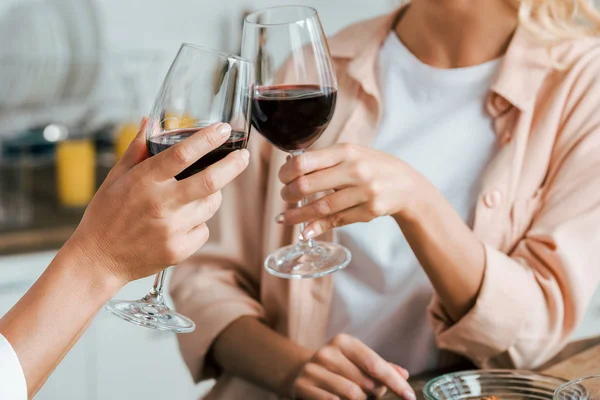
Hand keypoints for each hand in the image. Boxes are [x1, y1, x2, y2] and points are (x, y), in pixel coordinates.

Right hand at [65, 120, 248, 283]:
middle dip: (233, 165)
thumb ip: (137, 149)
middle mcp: (160, 204)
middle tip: (243, 155)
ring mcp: (171, 230)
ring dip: (213, 195)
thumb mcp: (115, 178)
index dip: (207, 139)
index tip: (223, 129)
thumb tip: (152, 121)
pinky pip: (204, 229)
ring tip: (199, 192)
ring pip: (210, 205)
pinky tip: (182, 222)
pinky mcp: (179, 250)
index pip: (182, 154)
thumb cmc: (106, 216)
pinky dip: (199, 222)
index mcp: (144, 182)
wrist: (98, 260)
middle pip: (209, 181)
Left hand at [277, 143, 428, 238]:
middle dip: (289, 194)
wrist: (406, 184)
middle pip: (308, 185)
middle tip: (284, 197)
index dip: (287, 172)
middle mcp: (355, 170)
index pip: (305, 162)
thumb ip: (323, 159)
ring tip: (284, 219)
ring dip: (298, 215)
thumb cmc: (372, 166)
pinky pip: (336, 220)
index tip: (282, 178)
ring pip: (320, 207)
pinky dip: (317, 227)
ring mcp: (363, 192)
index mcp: (345, 151)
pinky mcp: (369, 211)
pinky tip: (304, 231)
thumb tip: (289, 165)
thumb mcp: (350, 154)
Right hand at [292, 334, 413, 399]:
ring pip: (352, 395)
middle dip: (375, 394)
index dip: (395, 382)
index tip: (410, 397)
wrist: (299, 372)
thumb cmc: (337, 369)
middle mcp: (327, 352)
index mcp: (344, 342)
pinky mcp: (302, 387)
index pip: (375, 364)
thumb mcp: (357, 362)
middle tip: (372, 395)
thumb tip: (404, 374)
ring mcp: (313, 370)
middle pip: (365, 383)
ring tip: (357, 397)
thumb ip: (381, 368)